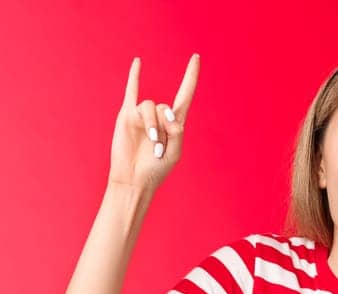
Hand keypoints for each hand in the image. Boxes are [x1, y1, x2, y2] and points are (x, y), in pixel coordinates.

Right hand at [108, 54, 198, 194]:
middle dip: (164, 126)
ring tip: (152, 142)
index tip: (196, 57)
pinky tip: (138, 62)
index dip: (190, 76)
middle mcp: (159, 116)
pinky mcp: (127, 115)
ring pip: (150, 107)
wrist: (133, 178)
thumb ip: (177, 132)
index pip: (185, 94)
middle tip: (159, 147)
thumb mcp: (175, 153)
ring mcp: (142, 115)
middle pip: (165, 107)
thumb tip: (169, 112)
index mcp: (175, 123)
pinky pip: (131, 91)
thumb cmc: (156, 169)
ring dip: (152, 125)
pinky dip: (135, 76)